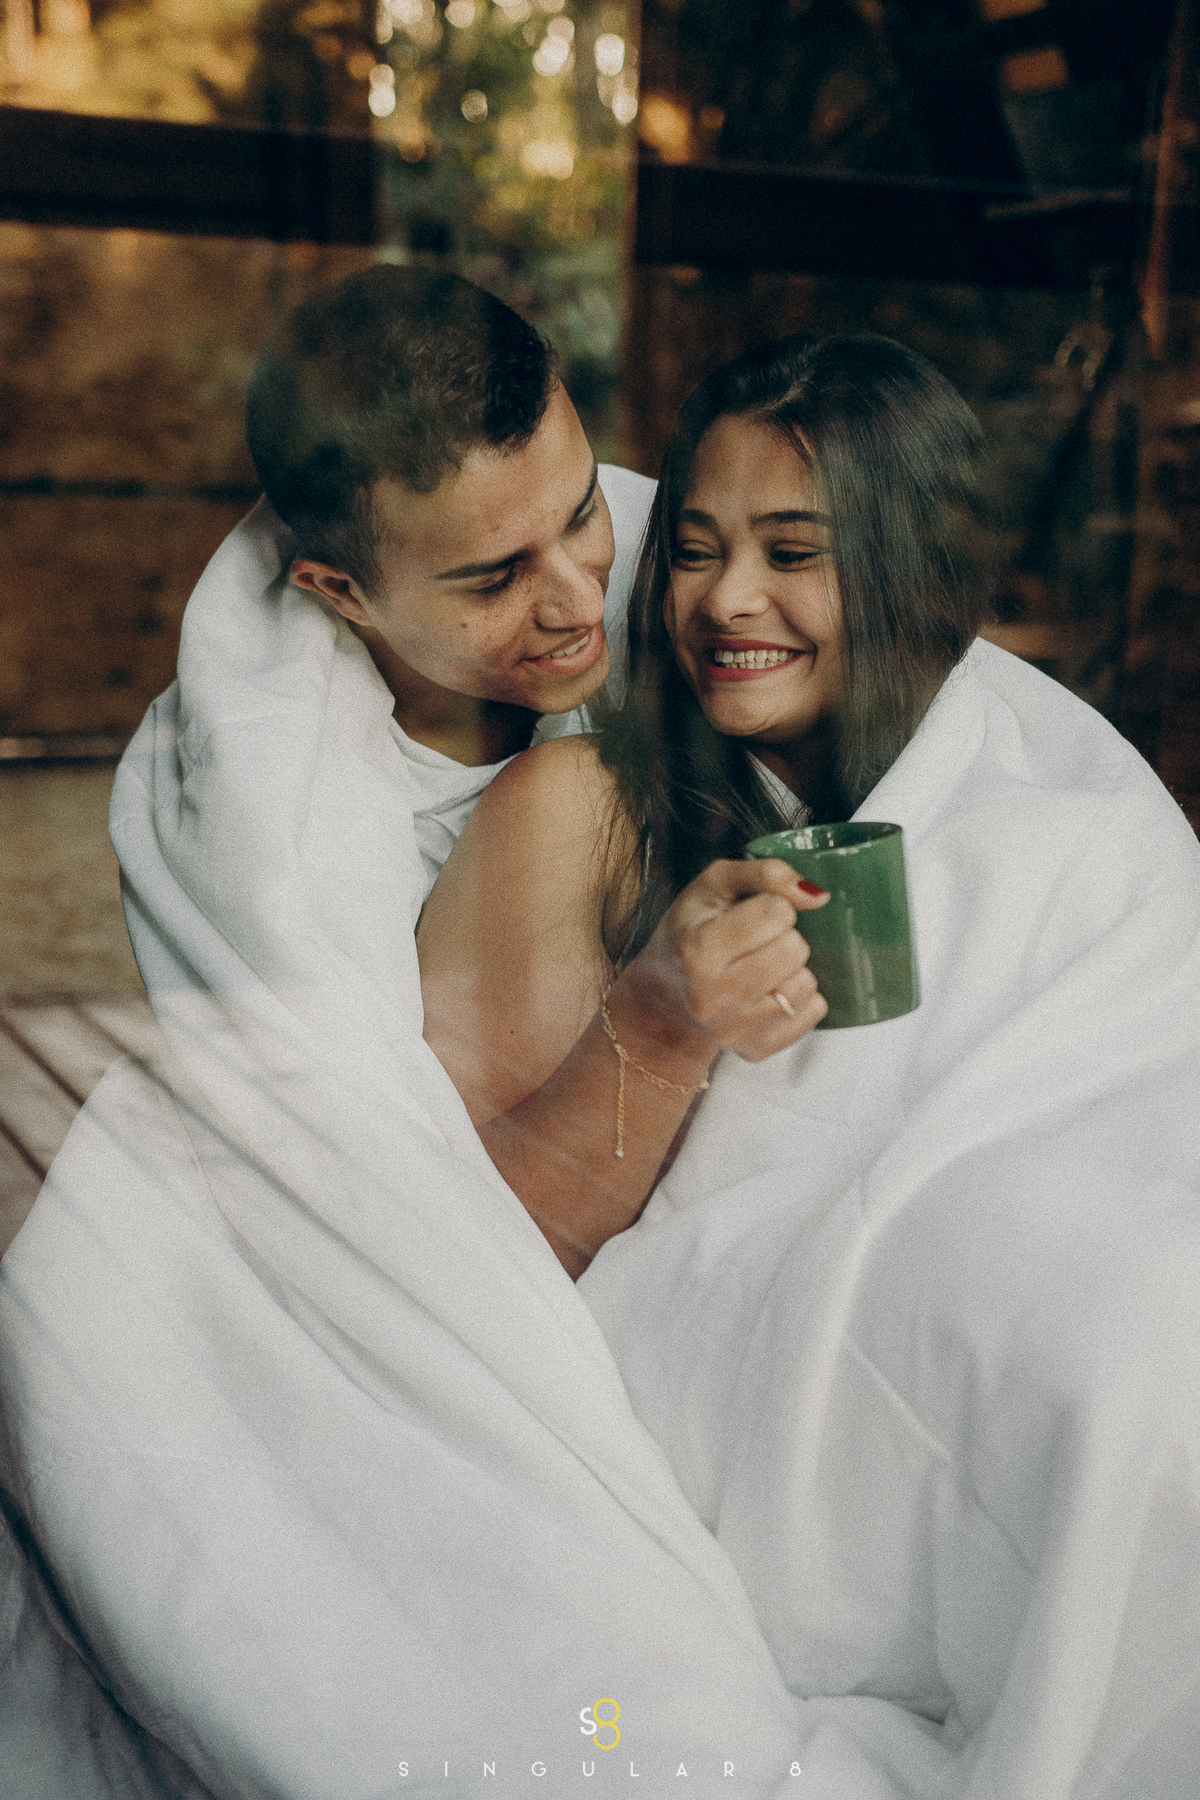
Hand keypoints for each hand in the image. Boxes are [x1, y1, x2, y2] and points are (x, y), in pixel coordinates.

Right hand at [612, 858, 829, 1066]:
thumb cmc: (691, 932)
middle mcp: (712, 996)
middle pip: (795, 949)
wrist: (661, 997)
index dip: (772, 905)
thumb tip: (816, 895)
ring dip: (793, 968)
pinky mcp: (754, 1050)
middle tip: (758, 942)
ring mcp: (733, 1029)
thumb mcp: (714, 886)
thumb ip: (764, 873)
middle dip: (785, 937)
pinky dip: (801, 999)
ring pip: (807, 983)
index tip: (752, 914)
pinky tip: (771, 991)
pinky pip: (813, 1014)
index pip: (777, 912)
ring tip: (764, 966)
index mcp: (698, 949)